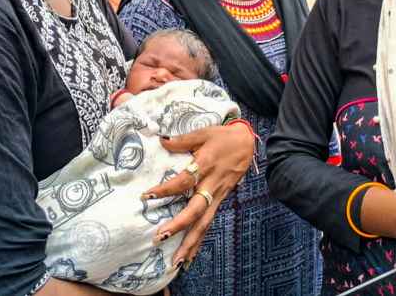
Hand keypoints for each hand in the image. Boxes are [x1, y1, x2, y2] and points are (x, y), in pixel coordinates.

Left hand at [140, 124, 253, 266]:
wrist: (247, 143)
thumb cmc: (223, 137)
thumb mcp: (203, 133)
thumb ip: (182, 140)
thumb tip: (161, 141)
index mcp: (206, 166)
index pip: (184, 181)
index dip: (166, 189)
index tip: (148, 196)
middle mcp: (212, 185)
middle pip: (196, 210)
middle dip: (179, 225)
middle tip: (160, 237)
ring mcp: (218, 195)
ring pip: (204, 223)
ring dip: (190, 243)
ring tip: (176, 262)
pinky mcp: (221, 201)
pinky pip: (209, 223)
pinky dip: (200, 241)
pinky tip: (190, 257)